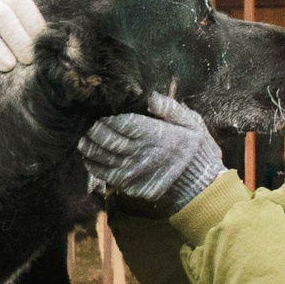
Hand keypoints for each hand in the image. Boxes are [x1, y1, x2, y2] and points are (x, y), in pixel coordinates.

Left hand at [78, 92, 224, 210]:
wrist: (200, 183)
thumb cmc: (194, 149)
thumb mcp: (191, 123)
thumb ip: (170, 108)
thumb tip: (150, 97)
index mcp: (154, 135)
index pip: (124, 124)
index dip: (109, 121)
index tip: (103, 118)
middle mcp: (142, 153)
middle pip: (110, 141)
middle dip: (96, 134)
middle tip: (90, 129)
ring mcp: (135, 172)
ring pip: (105, 159)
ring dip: (91, 150)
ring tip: (84, 142)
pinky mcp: (133, 186)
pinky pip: (108, 176)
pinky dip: (95, 168)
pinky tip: (90, 160)